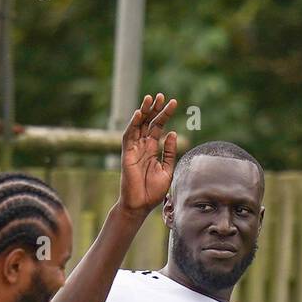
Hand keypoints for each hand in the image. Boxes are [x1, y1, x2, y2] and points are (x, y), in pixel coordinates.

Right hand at [118, 93, 178, 213]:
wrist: (140, 205)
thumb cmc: (153, 191)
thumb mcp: (167, 169)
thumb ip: (170, 152)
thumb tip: (174, 133)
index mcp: (153, 149)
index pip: (158, 127)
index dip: (165, 115)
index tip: (174, 103)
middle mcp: (143, 146)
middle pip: (148, 122)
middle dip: (154, 109)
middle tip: (162, 96)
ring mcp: (134, 149)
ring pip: (138, 125)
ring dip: (143, 112)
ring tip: (150, 98)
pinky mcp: (127, 154)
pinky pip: (128, 136)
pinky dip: (133, 125)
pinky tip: (139, 114)